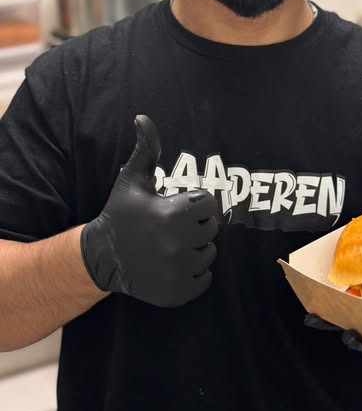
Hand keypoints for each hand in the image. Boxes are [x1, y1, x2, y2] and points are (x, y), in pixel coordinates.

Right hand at [80, 115, 217, 306]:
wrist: (102, 256)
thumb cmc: (121, 213)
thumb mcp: (132, 179)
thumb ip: (146, 149)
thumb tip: (143, 118)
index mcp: (173, 214)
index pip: (208, 205)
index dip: (194, 204)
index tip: (177, 206)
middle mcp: (178, 244)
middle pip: (211, 230)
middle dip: (196, 225)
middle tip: (174, 226)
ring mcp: (178, 271)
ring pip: (209, 255)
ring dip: (196, 249)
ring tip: (173, 244)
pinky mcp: (177, 292)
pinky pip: (204, 279)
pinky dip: (194, 273)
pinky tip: (174, 263)